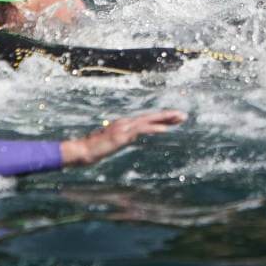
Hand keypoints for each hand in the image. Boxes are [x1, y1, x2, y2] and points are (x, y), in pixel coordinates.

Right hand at [61, 109, 185, 165]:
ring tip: (179, 119)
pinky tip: (165, 129)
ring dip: (165, 119)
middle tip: (184, 115)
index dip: (161, 118)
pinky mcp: (122, 135)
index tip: (175, 118)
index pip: (146, 119)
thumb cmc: (94, 148)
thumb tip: (129, 137)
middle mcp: (126, 122)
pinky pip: (142, 130)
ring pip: (149, 120)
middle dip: (168, 116)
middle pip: (151, 117)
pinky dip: (155, 128)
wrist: (82, 150)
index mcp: (124, 124)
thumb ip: (122, 138)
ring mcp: (124, 127)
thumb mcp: (112, 142)